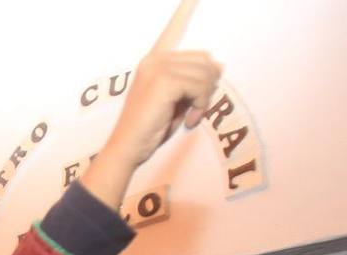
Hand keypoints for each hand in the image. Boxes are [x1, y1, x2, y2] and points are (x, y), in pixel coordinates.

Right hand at [81, 3, 219, 209]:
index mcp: (154, 61)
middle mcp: (155, 59)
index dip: (184, 9)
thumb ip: (193, 81)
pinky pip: (200, 85)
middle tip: (196, 109)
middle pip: (204, 60)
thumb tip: (218, 64)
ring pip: (206, 73)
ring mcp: (159, 68)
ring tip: (191, 115)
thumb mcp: (176, 102)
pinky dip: (201, 104)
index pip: (173, 29)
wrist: (127, 148)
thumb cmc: (149, 129)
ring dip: (205, 99)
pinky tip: (188, 118)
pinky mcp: (165, 80)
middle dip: (208, 87)